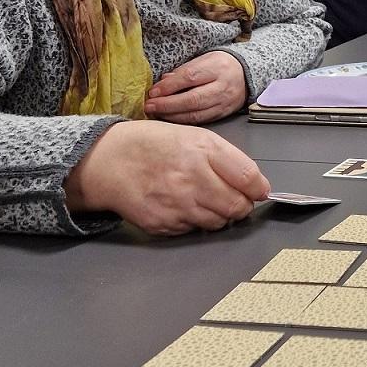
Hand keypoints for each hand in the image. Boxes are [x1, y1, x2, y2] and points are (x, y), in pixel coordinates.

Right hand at [66, 120, 269, 234]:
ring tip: (204, 199)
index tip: (258, 191)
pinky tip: (181, 205)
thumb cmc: (151, 145)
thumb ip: (226, 158)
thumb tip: (254, 183)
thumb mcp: (193, 136)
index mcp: (203, 151)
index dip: (259, 188)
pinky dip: (194, 221)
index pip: (249, 178)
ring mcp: (176, 205)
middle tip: (234, 198)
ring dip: (219, 215)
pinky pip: (193, 230)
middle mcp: (191, 179)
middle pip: (237, 207)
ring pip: (218, 222)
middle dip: (241, 204)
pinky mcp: (162, 224)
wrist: (107, 161)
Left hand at [144, 52, 248, 123]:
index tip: (153, 92)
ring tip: (156, 114)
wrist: (246, 74)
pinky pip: (201, 121)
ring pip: (196, 113)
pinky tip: (171, 119)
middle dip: (168, 104)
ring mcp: (224, 102)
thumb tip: (162, 83)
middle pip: (193, 99)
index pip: (190, 77)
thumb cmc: (220, 65)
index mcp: (217, 67)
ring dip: (173, 116)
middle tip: (150, 106)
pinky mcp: (223, 114)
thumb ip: (184, 70)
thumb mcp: (204, 59)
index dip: (169, 86)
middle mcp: (222, 86)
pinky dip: (184, 121)